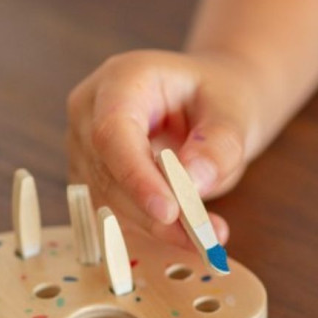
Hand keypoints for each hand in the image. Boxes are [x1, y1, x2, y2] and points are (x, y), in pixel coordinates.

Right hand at [66, 49, 263, 246]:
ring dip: (153, 227)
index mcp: (121, 80)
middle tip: (202, 236)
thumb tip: (193, 183)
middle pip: (106, 173)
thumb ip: (218, 146)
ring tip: (205, 237)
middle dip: (151, 212)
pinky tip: (185, 236)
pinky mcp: (90, 179)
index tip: (169, 212)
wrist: (207, 103)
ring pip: (106, 202)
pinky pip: (112, 214)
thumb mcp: (233, 112)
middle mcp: (90, 112)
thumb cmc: (217, 98)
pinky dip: (149, 230)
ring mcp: (84, 147)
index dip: (136, 176)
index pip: (112, 132)